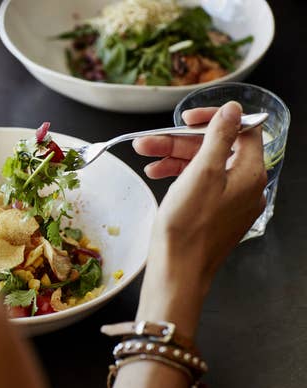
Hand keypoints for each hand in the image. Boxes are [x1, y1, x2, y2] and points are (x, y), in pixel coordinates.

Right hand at [135, 102, 266, 337]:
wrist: (177, 270)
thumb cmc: (188, 226)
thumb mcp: (202, 172)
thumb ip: (219, 137)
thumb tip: (233, 110)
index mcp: (250, 174)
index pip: (241, 131)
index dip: (212, 120)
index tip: (186, 119)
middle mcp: (245, 187)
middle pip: (216, 149)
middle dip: (180, 142)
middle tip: (149, 141)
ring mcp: (230, 202)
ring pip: (203, 167)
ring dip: (174, 158)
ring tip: (145, 158)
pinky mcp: (214, 214)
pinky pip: (200, 185)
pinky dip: (179, 177)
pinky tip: (157, 174)